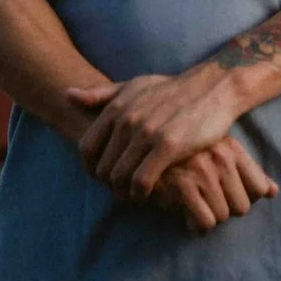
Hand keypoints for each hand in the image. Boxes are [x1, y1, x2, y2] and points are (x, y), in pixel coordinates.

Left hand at [66, 65, 244, 197]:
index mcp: (117, 107)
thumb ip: (101, 94)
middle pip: (102, 166)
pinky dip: (140, 193)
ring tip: (132, 195)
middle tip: (119, 190)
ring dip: (123, 192)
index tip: (100, 177)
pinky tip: (148, 194)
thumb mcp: (134, 86)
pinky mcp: (169, 146)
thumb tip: (67, 95)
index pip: (87, 148)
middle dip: (108, 183)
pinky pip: (142, 181)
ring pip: (120, 176)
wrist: (213, 88)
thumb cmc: (172, 90)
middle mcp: (128, 119)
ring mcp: (147, 133)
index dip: (90, 168)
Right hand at [150, 135, 279, 232]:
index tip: (227, 194)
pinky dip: (196, 224)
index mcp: (232, 148)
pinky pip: (204, 222)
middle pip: (242, 206)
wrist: (143, 147)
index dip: (244, 197)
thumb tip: (274, 192)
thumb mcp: (218, 154)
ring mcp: (202, 170)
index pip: (259, 188)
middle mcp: (220, 156)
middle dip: (224, 209)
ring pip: (223, 216)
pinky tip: (185, 213)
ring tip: (194, 203)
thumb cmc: (184, 155)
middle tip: (205, 199)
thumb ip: (248, 173)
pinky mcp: (182, 184)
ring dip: (208, 217)